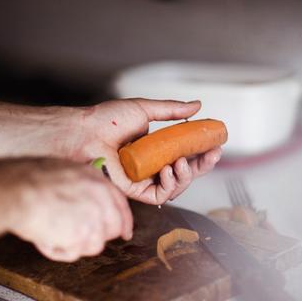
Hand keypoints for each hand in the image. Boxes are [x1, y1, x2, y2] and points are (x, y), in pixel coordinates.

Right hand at [0, 158, 132, 261]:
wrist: (17, 190)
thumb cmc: (30, 179)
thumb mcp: (66, 171)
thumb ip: (82, 186)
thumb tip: (84, 196)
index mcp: (98, 181)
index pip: (121, 206)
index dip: (124, 222)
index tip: (124, 232)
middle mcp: (102, 199)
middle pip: (114, 228)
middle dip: (97, 235)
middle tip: (76, 235)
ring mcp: (94, 218)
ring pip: (94, 244)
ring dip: (74, 243)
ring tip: (53, 230)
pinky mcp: (82, 236)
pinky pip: (74, 253)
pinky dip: (59, 250)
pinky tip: (46, 236)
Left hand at [62, 98, 221, 204]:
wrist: (85, 133)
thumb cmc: (107, 120)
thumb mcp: (145, 109)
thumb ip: (172, 110)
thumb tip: (197, 105)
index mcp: (155, 148)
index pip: (186, 153)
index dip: (203, 150)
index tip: (216, 142)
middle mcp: (152, 165)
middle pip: (186, 172)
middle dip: (203, 165)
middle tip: (213, 154)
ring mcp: (145, 179)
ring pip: (177, 186)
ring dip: (187, 175)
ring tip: (182, 162)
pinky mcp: (136, 191)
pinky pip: (161, 196)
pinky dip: (170, 185)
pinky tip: (169, 170)